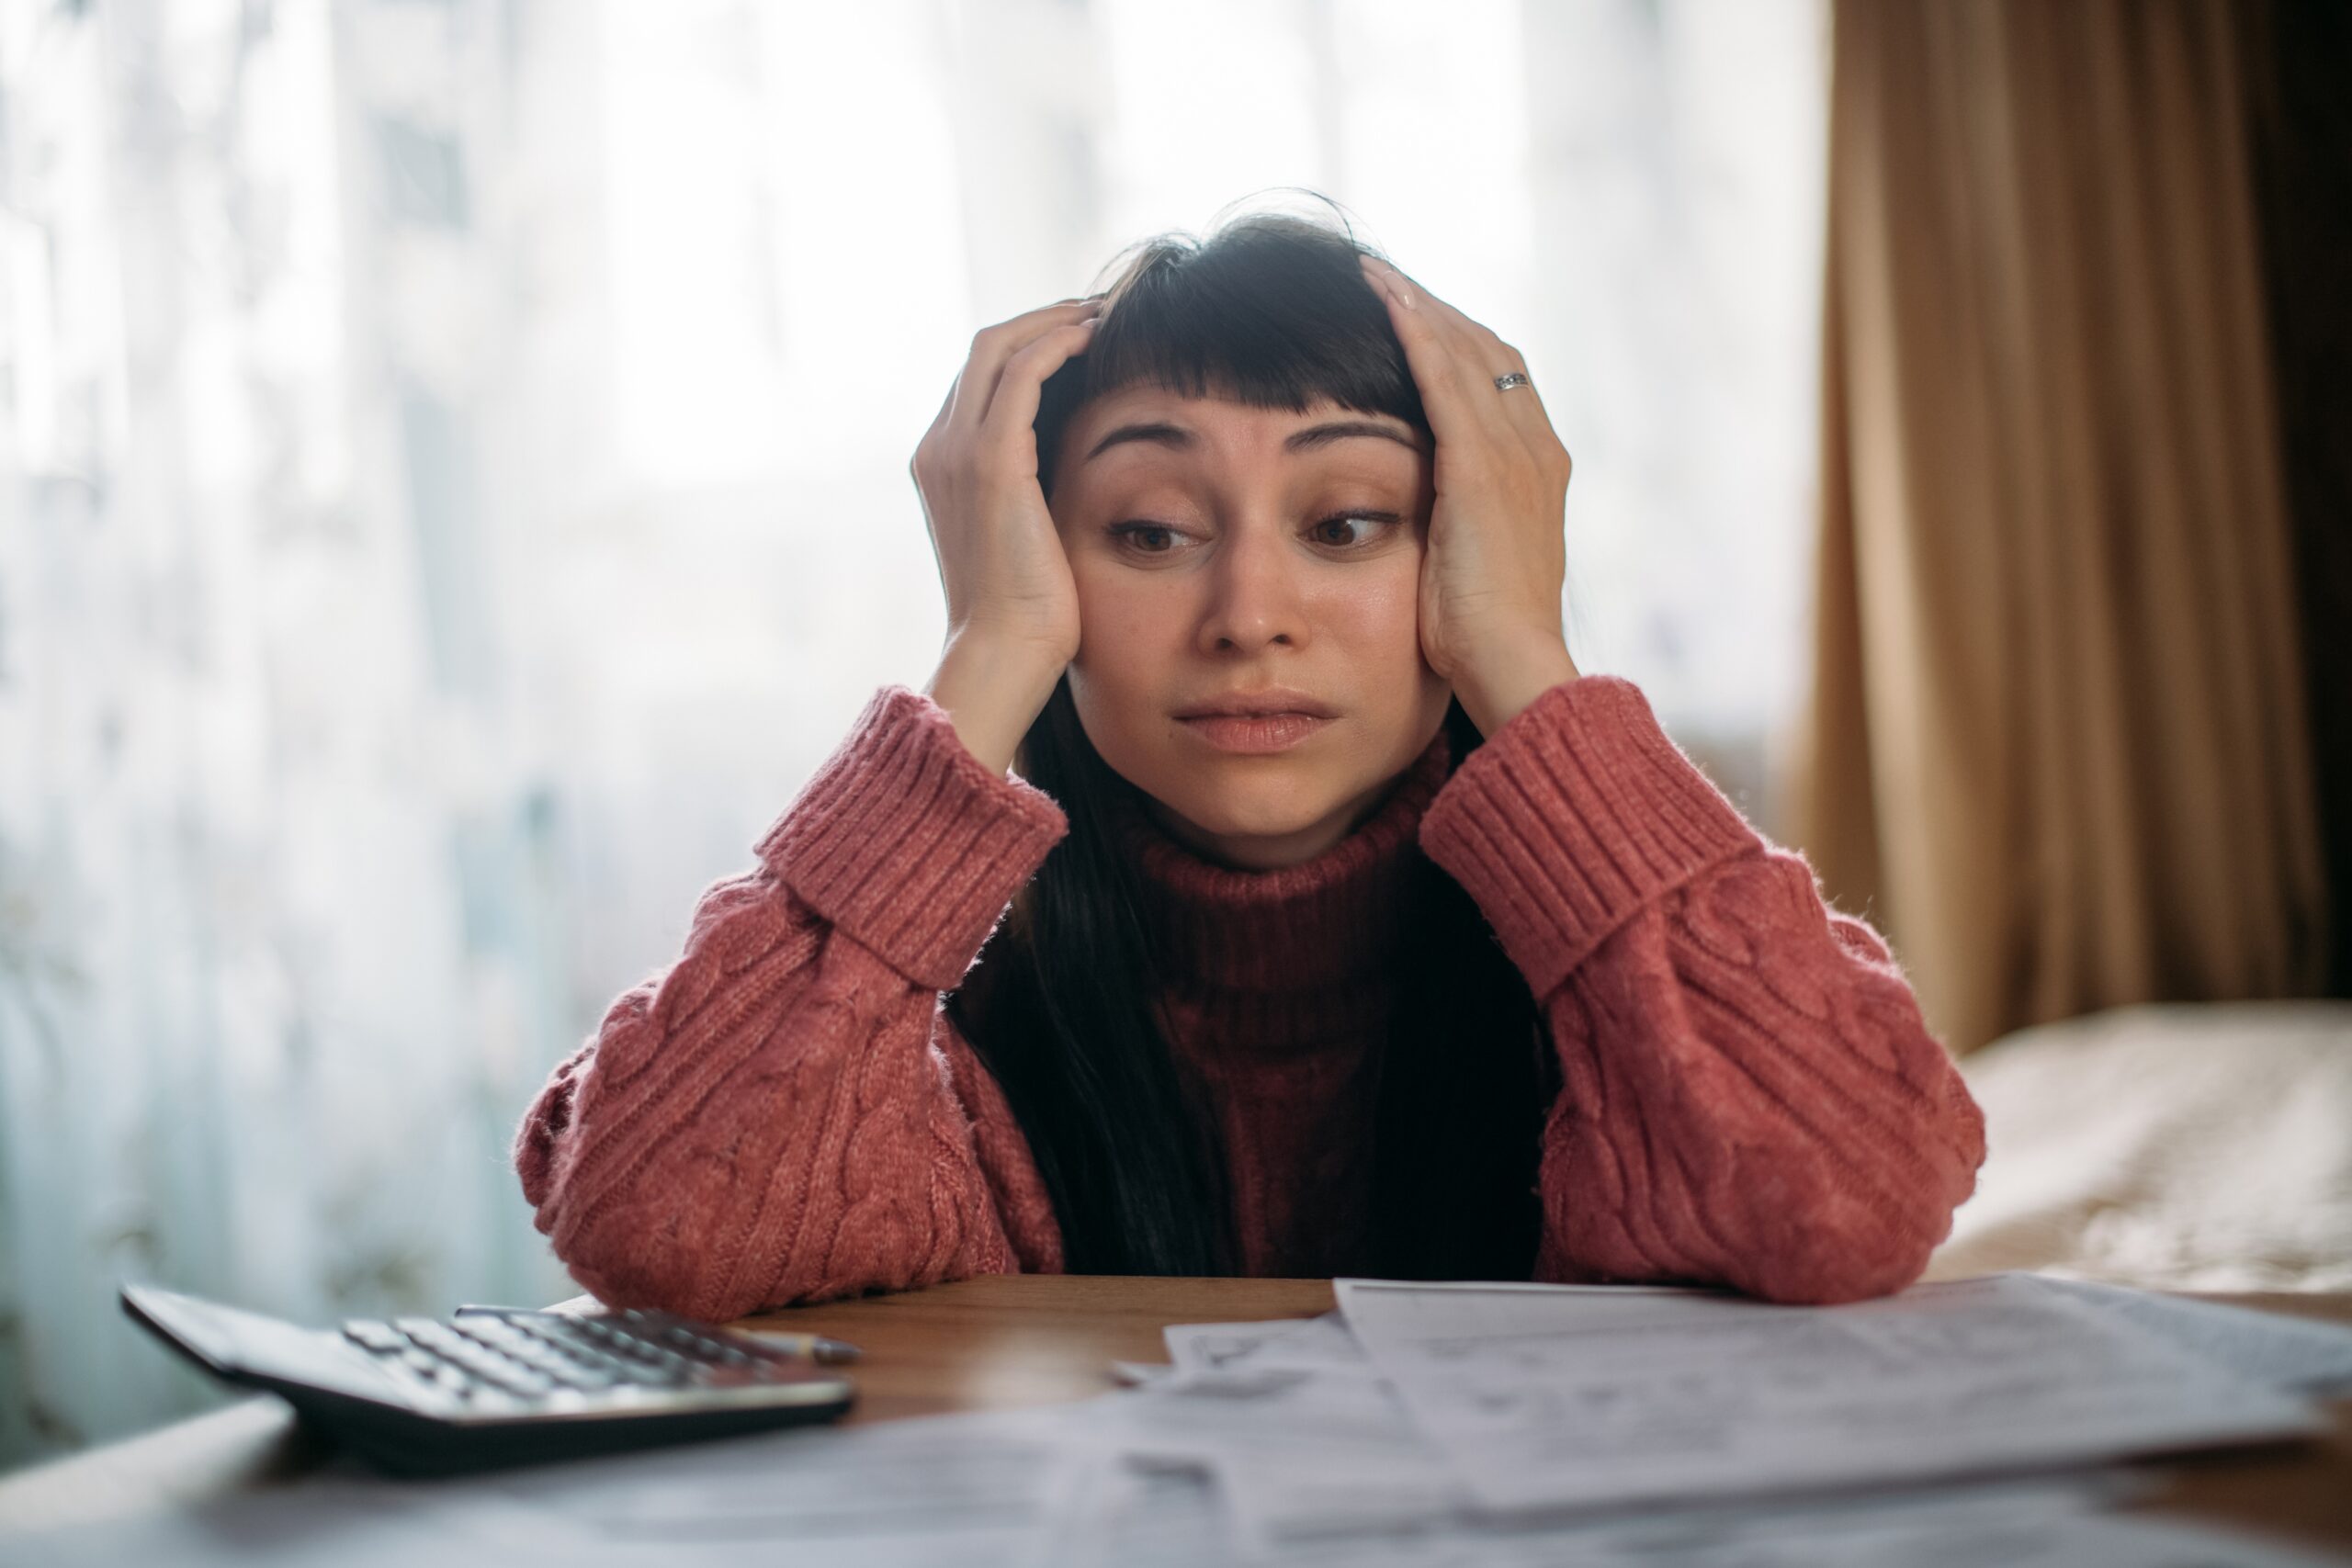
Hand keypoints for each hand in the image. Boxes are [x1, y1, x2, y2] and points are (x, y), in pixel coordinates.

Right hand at [911, 296, 1101, 668]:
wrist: (1004, 652)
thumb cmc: (1027, 614)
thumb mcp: (1025, 539)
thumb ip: (1034, 495)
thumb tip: (1078, 472)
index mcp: (940, 465)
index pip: (980, 379)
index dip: (1030, 347)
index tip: (1084, 338)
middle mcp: (937, 448)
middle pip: (985, 349)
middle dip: (1043, 319)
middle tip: (1101, 310)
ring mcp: (957, 451)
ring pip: (999, 347)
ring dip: (1055, 319)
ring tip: (1105, 313)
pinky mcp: (991, 460)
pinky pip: (1022, 373)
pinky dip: (1057, 342)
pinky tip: (1095, 336)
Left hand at [1359, 255, 1580, 732]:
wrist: (1512, 664)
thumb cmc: (1483, 634)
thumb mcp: (1475, 560)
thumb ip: (1460, 519)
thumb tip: (1427, 510)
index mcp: (1539, 467)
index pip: (1501, 378)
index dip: (1457, 340)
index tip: (1413, 314)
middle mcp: (1536, 447)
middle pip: (1486, 350)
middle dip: (1435, 309)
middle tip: (1383, 276)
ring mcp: (1513, 454)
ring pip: (1465, 351)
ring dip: (1418, 305)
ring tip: (1372, 271)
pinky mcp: (1479, 468)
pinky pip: (1444, 380)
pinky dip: (1416, 333)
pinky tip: (1384, 300)